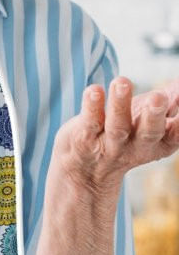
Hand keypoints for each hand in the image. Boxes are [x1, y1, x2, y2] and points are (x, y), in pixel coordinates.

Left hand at [53, 74, 178, 191]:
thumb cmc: (126, 136)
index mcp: (159, 143)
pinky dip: (92, 106)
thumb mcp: (152, 122)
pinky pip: (89, 122)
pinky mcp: (84, 139)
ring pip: (117, 126)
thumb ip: (173, 102)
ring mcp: (109, 145)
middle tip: (158, 97)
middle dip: (154, 115)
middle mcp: (136, 146)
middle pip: (149, 133)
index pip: (175, 134)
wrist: (85, 172)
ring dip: (120, 104)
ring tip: (121, 82)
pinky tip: (94, 90)